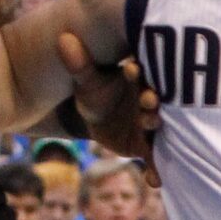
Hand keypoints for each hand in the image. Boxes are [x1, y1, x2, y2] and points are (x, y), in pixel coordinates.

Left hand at [56, 31, 159, 171]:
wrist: (99, 119)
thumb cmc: (97, 93)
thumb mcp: (86, 81)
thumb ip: (79, 64)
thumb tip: (63, 39)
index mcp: (140, 79)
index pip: (142, 72)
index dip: (137, 70)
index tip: (131, 67)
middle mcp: (152, 100)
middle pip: (156, 99)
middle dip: (152, 100)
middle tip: (149, 100)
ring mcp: (152, 124)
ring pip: (158, 128)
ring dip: (155, 127)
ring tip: (150, 127)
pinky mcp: (149, 147)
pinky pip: (154, 160)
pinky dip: (156, 170)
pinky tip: (155, 180)